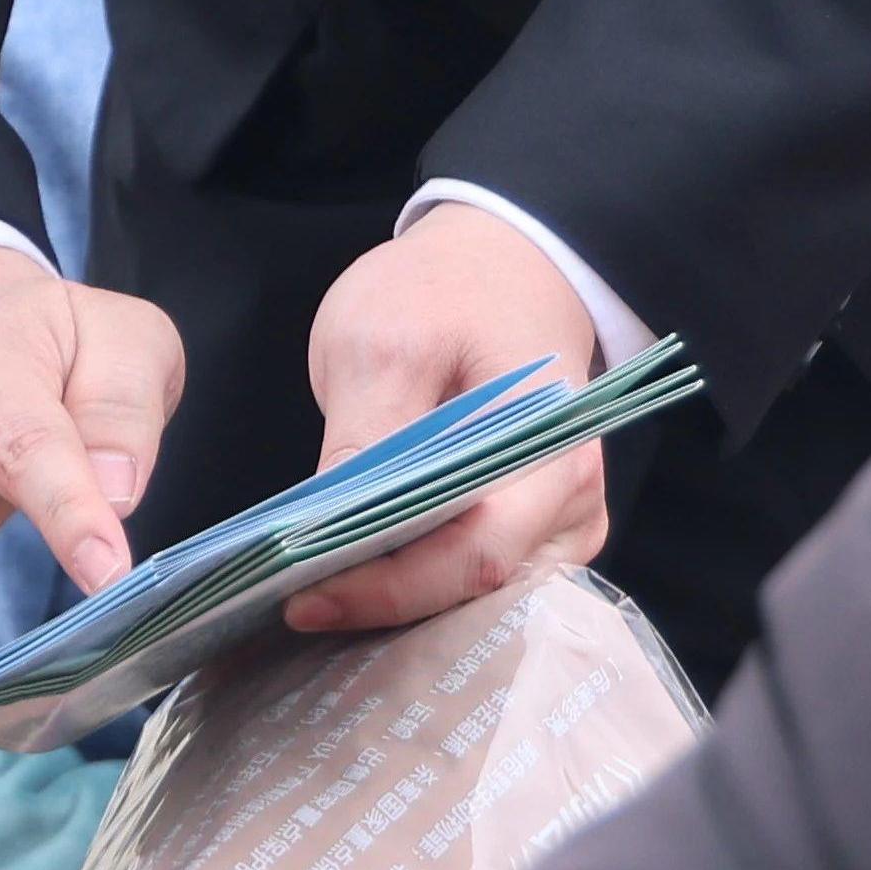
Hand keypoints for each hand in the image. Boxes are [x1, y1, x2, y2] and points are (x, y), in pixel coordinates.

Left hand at [282, 206, 610, 637]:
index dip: (388, 591)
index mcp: (550, 457)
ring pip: (478, 596)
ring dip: (402, 603)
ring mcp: (561, 523)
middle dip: (388, 608)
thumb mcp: (383, 342)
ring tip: (319, 600)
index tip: (303, 602)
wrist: (501, 260)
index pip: (472, 556)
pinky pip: (477, 577)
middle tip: (297, 610)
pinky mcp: (533, 528)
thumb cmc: (446, 289)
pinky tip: (358, 578)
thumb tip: (327, 528)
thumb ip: (364, 438)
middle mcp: (573, 506)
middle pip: (479, 591)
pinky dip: (419, 583)